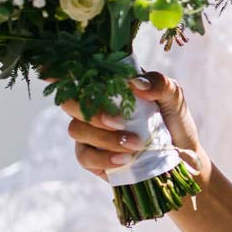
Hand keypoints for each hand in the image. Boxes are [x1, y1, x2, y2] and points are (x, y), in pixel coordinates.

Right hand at [54, 71, 208, 185]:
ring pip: (76, 129)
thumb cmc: (173, 119)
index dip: (59, 72)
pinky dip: (103, 158)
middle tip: (119, 122)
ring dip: (104, 138)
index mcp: (108, 86)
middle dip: (91, 112)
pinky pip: (84, 156)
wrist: (182, 155)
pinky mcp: (93, 157)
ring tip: (134, 144)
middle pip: (68, 101)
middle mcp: (93, 106)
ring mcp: (90, 131)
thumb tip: (136, 83)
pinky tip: (124, 160)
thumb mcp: (174, 97)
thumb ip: (159, 84)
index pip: (79, 75)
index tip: (49, 71)